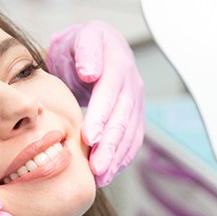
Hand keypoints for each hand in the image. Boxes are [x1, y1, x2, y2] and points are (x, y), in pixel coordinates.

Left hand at [47, 21, 143, 186]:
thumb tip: (91, 73)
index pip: (111, 93)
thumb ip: (87, 52)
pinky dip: (121, 159)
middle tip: (96, 167)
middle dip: (110, 145)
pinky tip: (108, 174)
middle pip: (123, 118)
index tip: (90, 137)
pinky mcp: (133, 117)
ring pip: (129, 134)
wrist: (93, 50)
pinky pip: (131, 141)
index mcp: (118, 64)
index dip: (101, 116)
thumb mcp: (81, 38)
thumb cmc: (81, 46)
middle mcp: (131, 85)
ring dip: (116, 158)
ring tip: (101, 177)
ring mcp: (135, 102)